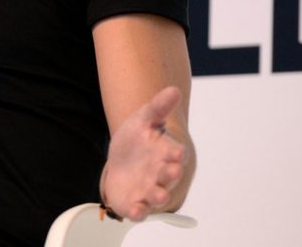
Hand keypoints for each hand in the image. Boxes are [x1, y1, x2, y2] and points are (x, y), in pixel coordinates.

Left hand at [100, 85, 188, 220]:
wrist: (124, 161)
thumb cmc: (139, 140)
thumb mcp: (144, 119)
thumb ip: (158, 107)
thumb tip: (173, 90)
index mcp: (166, 152)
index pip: (176, 153)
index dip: (177, 152)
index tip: (177, 151)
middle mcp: (162, 173)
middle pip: (169, 175)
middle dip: (171, 174)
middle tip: (173, 171)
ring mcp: (149, 189)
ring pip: (157, 194)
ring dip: (159, 195)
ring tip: (159, 194)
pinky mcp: (136, 202)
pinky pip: (139, 209)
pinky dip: (139, 211)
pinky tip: (135, 210)